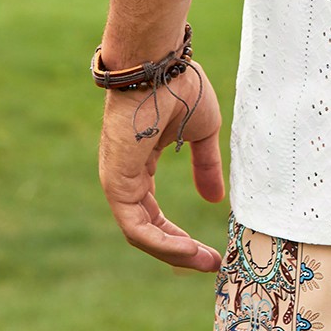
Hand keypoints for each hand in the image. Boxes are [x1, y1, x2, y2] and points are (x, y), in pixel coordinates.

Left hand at [98, 60, 225, 271]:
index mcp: (141, 163)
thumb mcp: (202, 132)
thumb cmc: (179, 87)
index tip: (209, 250)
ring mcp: (118, 182)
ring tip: (203, 260)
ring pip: (141, 234)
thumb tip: (215, 201)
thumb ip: (206, 166)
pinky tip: (187, 249)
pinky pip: (136, 227)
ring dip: (173, 252)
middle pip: (148, 229)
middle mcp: (125, 177)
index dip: (180, 236)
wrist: (160, 67)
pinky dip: (161, 243)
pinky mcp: (116, 184)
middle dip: (179, 250)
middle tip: (210, 263)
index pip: (154, 212)